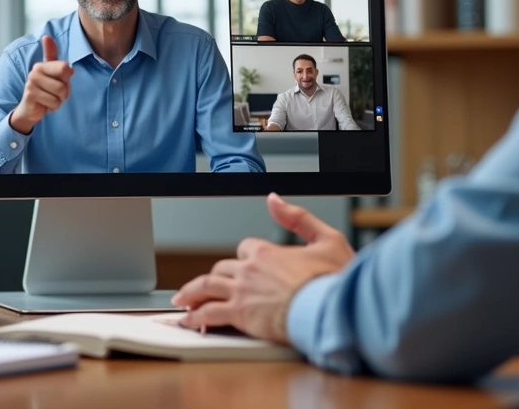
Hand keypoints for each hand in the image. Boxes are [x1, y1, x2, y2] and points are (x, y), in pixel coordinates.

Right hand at [9, 35, 73, 134]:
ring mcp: (31, 83)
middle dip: (64, 93)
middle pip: (64, 84)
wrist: (30, 109)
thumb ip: (52, 57)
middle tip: (54, 94)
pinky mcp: (30, 95)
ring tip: (49, 99)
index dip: (66, 79)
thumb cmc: (45, 90)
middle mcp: (35, 71)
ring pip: (59, 94)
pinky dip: (52, 107)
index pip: (65, 68)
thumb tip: (46, 37)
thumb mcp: (52, 73)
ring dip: (58, 101)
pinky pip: (53, 103)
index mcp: (42, 65)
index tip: (59, 81)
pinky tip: (44, 105)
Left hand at [171, 193, 354, 343]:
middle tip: (207, 287)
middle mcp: (249, 269)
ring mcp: (241, 291)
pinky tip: (189, 320)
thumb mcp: (327, 239)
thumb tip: (275, 199)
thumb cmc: (334, 280)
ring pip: (207, 287)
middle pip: (222, 268)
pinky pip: (209, 312)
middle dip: (216, 276)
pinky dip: (195, 316)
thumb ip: (298, 217)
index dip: (246, 258)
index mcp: (268, 252)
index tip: (246, 268)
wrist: (331, 310)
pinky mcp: (239, 314)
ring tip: (184, 300)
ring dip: (193, 292)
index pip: (246, 249)